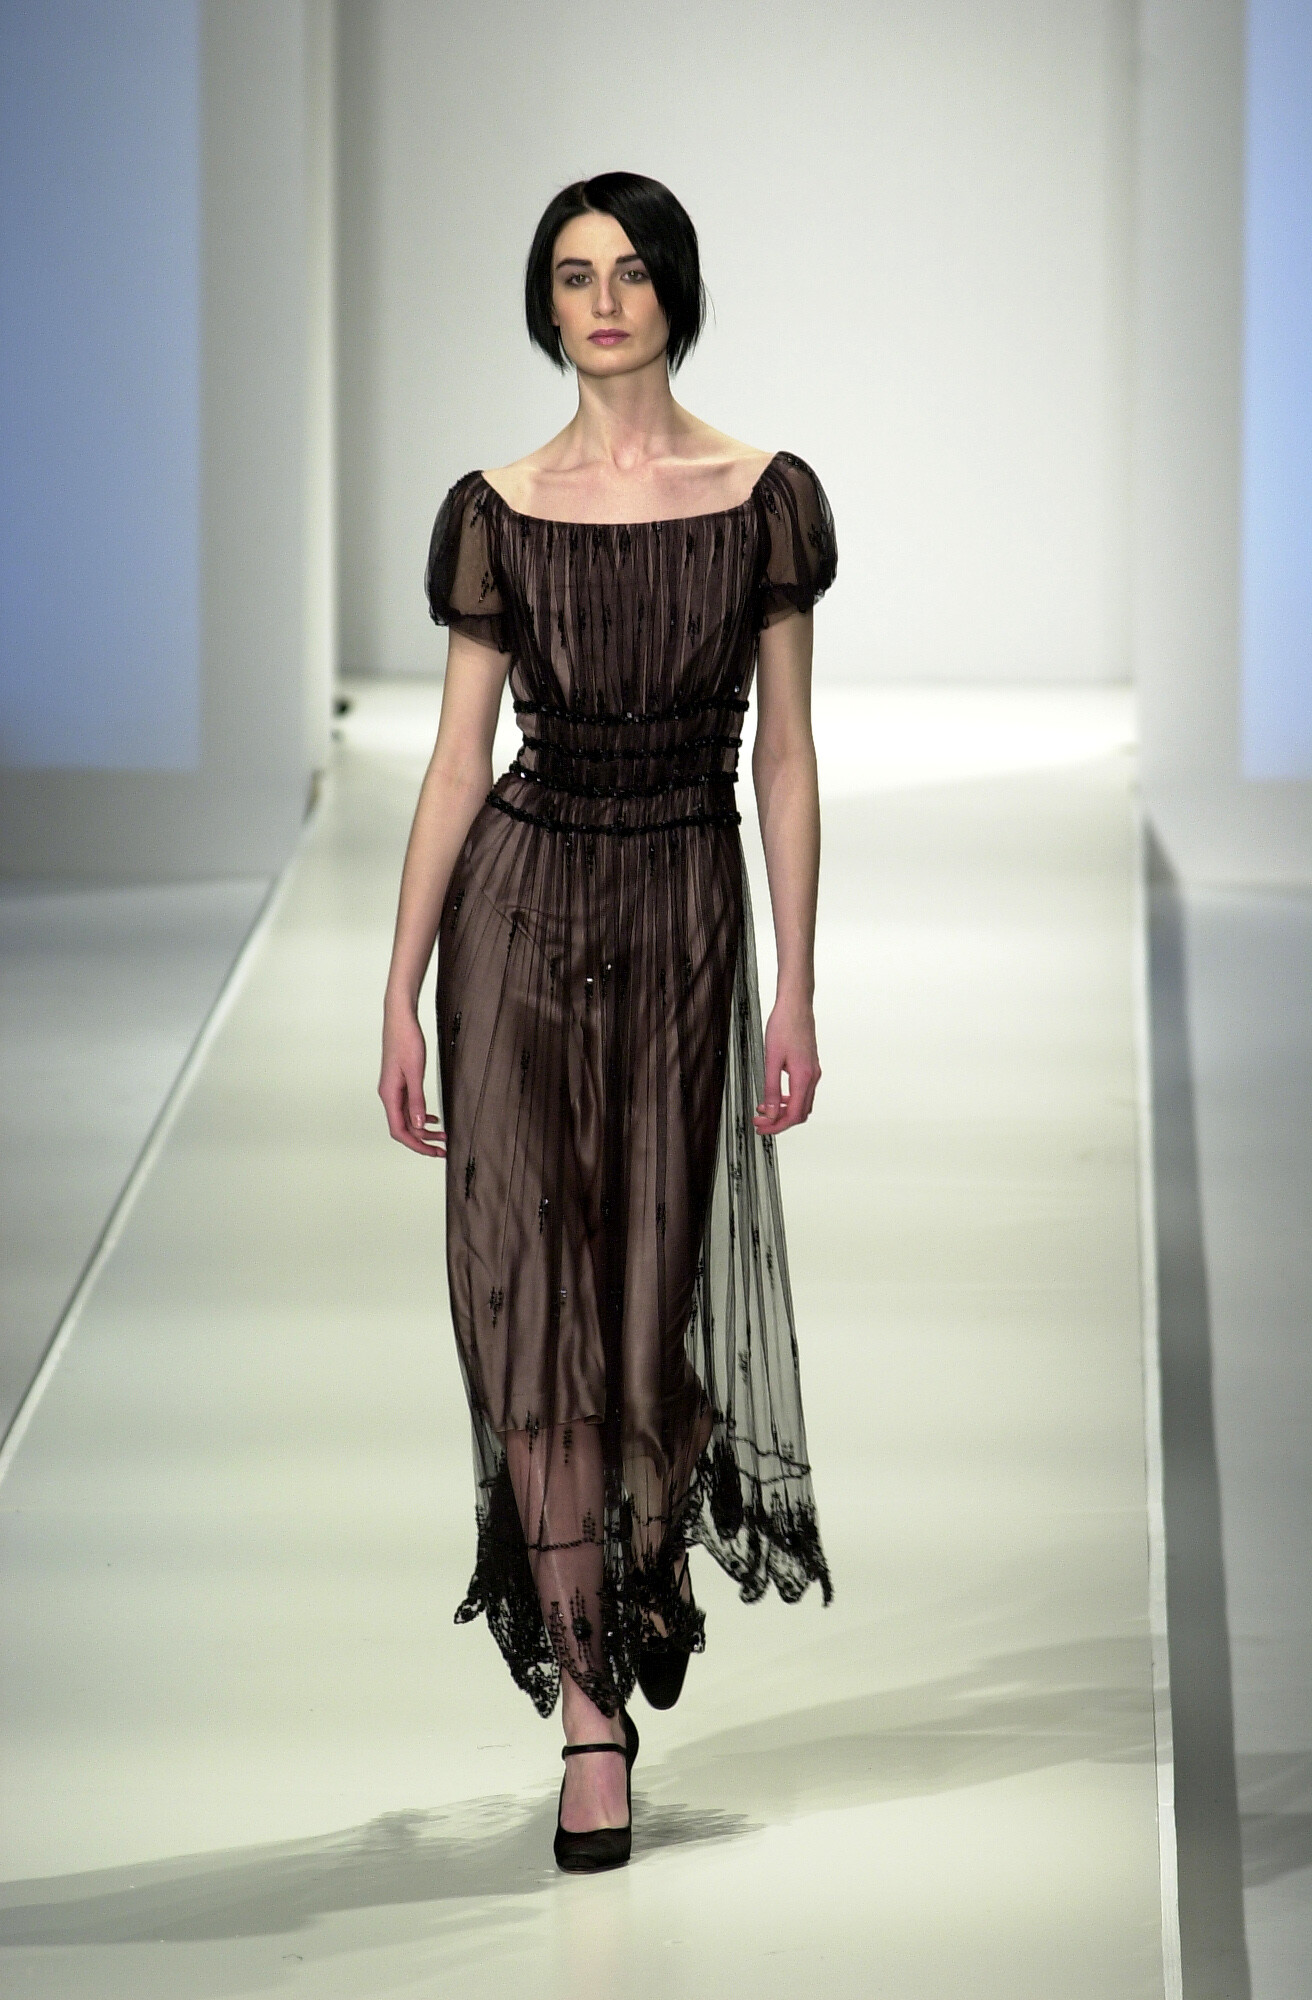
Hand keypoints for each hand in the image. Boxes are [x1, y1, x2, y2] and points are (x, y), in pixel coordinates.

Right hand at [379, 1004, 445, 1156]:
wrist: (400, 1019)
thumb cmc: (406, 1041)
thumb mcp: (415, 1072)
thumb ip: (417, 1100)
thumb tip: (420, 1125)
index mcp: (389, 1095)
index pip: (399, 1130)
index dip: (416, 1145)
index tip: (433, 1152)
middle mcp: (389, 1095)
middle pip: (404, 1128)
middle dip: (423, 1140)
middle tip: (444, 1149)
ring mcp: (394, 1089)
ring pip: (408, 1118)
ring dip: (424, 1129)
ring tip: (444, 1135)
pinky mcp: (400, 1083)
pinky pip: (409, 1106)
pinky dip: (422, 1115)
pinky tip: (434, 1118)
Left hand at [754, 994, 819, 1134]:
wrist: (796, 1006)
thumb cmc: (784, 1026)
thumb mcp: (772, 1059)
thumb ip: (770, 1088)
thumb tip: (769, 1111)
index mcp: (803, 1077)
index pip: (793, 1114)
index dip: (777, 1126)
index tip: (762, 1128)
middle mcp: (812, 1077)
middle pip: (799, 1113)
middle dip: (779, 1121)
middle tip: (759, 1121)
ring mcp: (813, 1072)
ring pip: (801, 1103)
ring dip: (783, 1111)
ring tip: (763, 1110)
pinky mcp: (810, 1066)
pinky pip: (801, 1091)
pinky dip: (788, 1099)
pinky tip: (773, 1096)